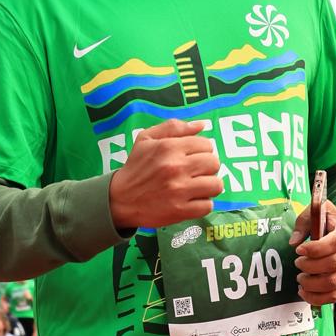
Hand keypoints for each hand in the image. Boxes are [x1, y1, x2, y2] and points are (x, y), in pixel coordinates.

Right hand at [107, 119, 222, 230]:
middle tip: (196, 172)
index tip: (194, 157)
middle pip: (214, 163)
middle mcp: (176, 167)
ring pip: (216, 185)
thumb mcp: (147, 138)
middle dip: (208, 167)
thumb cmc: (136, 167)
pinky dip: (202, 204)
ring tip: (197, 186)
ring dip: (209, 186)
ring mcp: (179, 190)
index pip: (207, 145)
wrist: (120, 198)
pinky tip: (191, 200)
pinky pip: (208, 206)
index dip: (203, 151)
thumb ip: (174, 127)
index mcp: (169, 147)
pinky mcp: (180, 210)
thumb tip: (202, 125)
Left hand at [289, 202, 335, 305]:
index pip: (334, 243)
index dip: (314, 249)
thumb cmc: (334, 224)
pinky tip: (305, 291)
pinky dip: (317, 298)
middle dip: (310, 266)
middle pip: (333, 264)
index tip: (299, 250)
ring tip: (300, 278)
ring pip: (333, 284)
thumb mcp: (320, 213)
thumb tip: (294, 242)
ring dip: (311, 284)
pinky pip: (335, 296)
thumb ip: (304, 223)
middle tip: (298, 263)